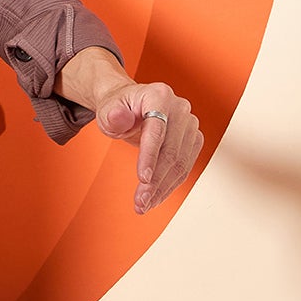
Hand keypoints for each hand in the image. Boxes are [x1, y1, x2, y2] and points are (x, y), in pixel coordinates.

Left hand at [95, 81, 203, 213]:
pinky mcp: (193, 139)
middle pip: (171, 151)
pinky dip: (171, 185)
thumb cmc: (118, 108)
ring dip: (163, 188)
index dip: (150, 157)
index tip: (142, 180)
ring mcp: (190, 123)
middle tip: (140, 203)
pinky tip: (156, 197)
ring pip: (181, 163)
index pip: (157, 130)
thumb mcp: (107, 111)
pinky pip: (185, 166)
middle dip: (155, 181)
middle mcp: (180, 107)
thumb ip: (112, 115)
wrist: (131, 106)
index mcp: (159, 95)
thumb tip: (118, 117)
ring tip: (144, 205)